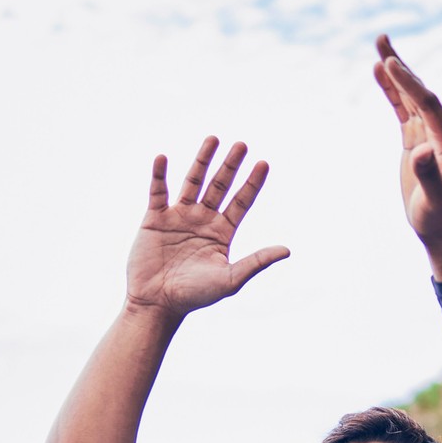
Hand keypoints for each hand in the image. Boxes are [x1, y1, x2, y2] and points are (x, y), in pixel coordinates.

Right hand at [124, 136, 289, 319]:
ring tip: (213, 138)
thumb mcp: (230, 279)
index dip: (252, 183)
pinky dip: (159, 175)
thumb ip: (256, 262)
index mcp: (222, 233)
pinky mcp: (154, 219)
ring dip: (202, 161)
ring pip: (192, 182)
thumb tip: (287, 250)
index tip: (263, 163)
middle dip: (230, 166)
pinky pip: (157, 192)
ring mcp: (178, 217)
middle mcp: (202, 220)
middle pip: (219, 186)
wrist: (157, 304)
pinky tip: (162, 158)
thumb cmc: (194, 296)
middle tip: (242, 145)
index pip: (241, 202)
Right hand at [372, 36, 441, 278]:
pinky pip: (402, 108)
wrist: (439, 226)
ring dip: (395, 71)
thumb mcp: (435, 200)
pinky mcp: (416, 138)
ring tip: (379, 44)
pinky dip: (391, 91)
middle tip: (381, 40)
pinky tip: (378, 72)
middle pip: (420, 91)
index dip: (409, 84)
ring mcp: (429, 132)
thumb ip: (429, 174)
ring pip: (410, 95)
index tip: (389, 64)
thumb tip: (421, 151)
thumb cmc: (438, 216)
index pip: (428, 104)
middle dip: (400, 66)